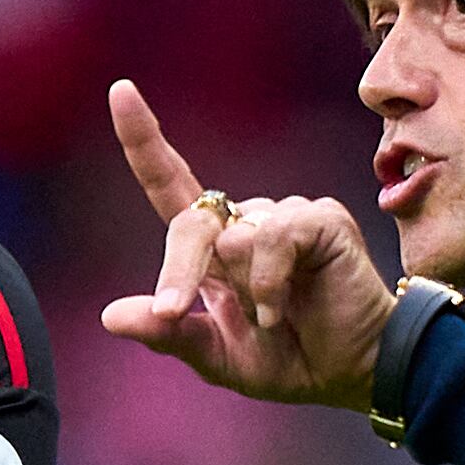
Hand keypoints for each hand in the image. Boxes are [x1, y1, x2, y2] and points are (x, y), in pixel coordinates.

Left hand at [106, 79, 397, 408]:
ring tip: (274, 318)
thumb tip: (110, 316)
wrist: (354, 373)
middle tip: (175, 311)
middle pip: (190, 221)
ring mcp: (285, 216)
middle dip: (176, 270)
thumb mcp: (219, 356)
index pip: (172, 185)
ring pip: (231, 235)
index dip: (144, 140)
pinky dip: (268, 282)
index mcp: (216, 249)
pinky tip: (282, 307)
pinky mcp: (320, 218)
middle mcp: (248, 222)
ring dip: (241, 288)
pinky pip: (272, 236)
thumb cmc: (292, 360)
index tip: (120, 91)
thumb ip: (170, 334)